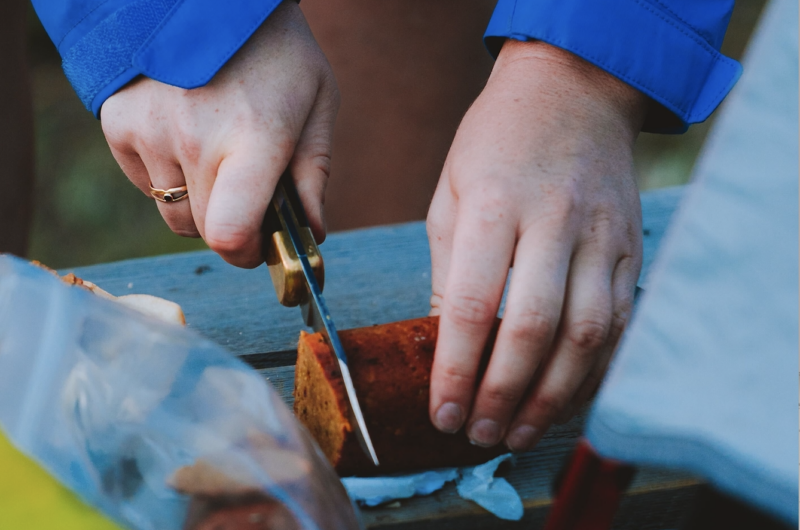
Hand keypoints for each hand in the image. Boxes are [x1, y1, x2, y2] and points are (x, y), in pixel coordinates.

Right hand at [100, 0, 337, 267]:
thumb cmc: (275, 48)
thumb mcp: (317, 101)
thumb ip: (314, 172)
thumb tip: (312, 232)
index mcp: (254, 138)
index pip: (230, 232)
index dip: (246, 253)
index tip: (261, 246)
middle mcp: (194, 140)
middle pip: (205, 232)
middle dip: (233, 229)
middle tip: (251, 200)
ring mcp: (150, 131)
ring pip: (174, 214)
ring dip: (200, 204)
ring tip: (219, 157)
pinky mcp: (119, 122)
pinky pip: (146, 185)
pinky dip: (169, 177)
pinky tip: (187, 136)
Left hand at [427, 40, 647, 450]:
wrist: (574, 89)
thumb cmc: (496, 141)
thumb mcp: (450, 191)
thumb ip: (449, 266)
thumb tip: (446, 339)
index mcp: (491, 203)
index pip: (472, 303)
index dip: (455, 368)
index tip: (441, 412)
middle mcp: (551, 220)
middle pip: (532, 328)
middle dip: (502, 394)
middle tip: (478, 433)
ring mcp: (599, 234)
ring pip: (584, 334)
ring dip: (550, 396)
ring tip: (518, 432)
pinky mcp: (629, 247)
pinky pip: (618, 322)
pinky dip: (591, 370)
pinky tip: (564, 398)